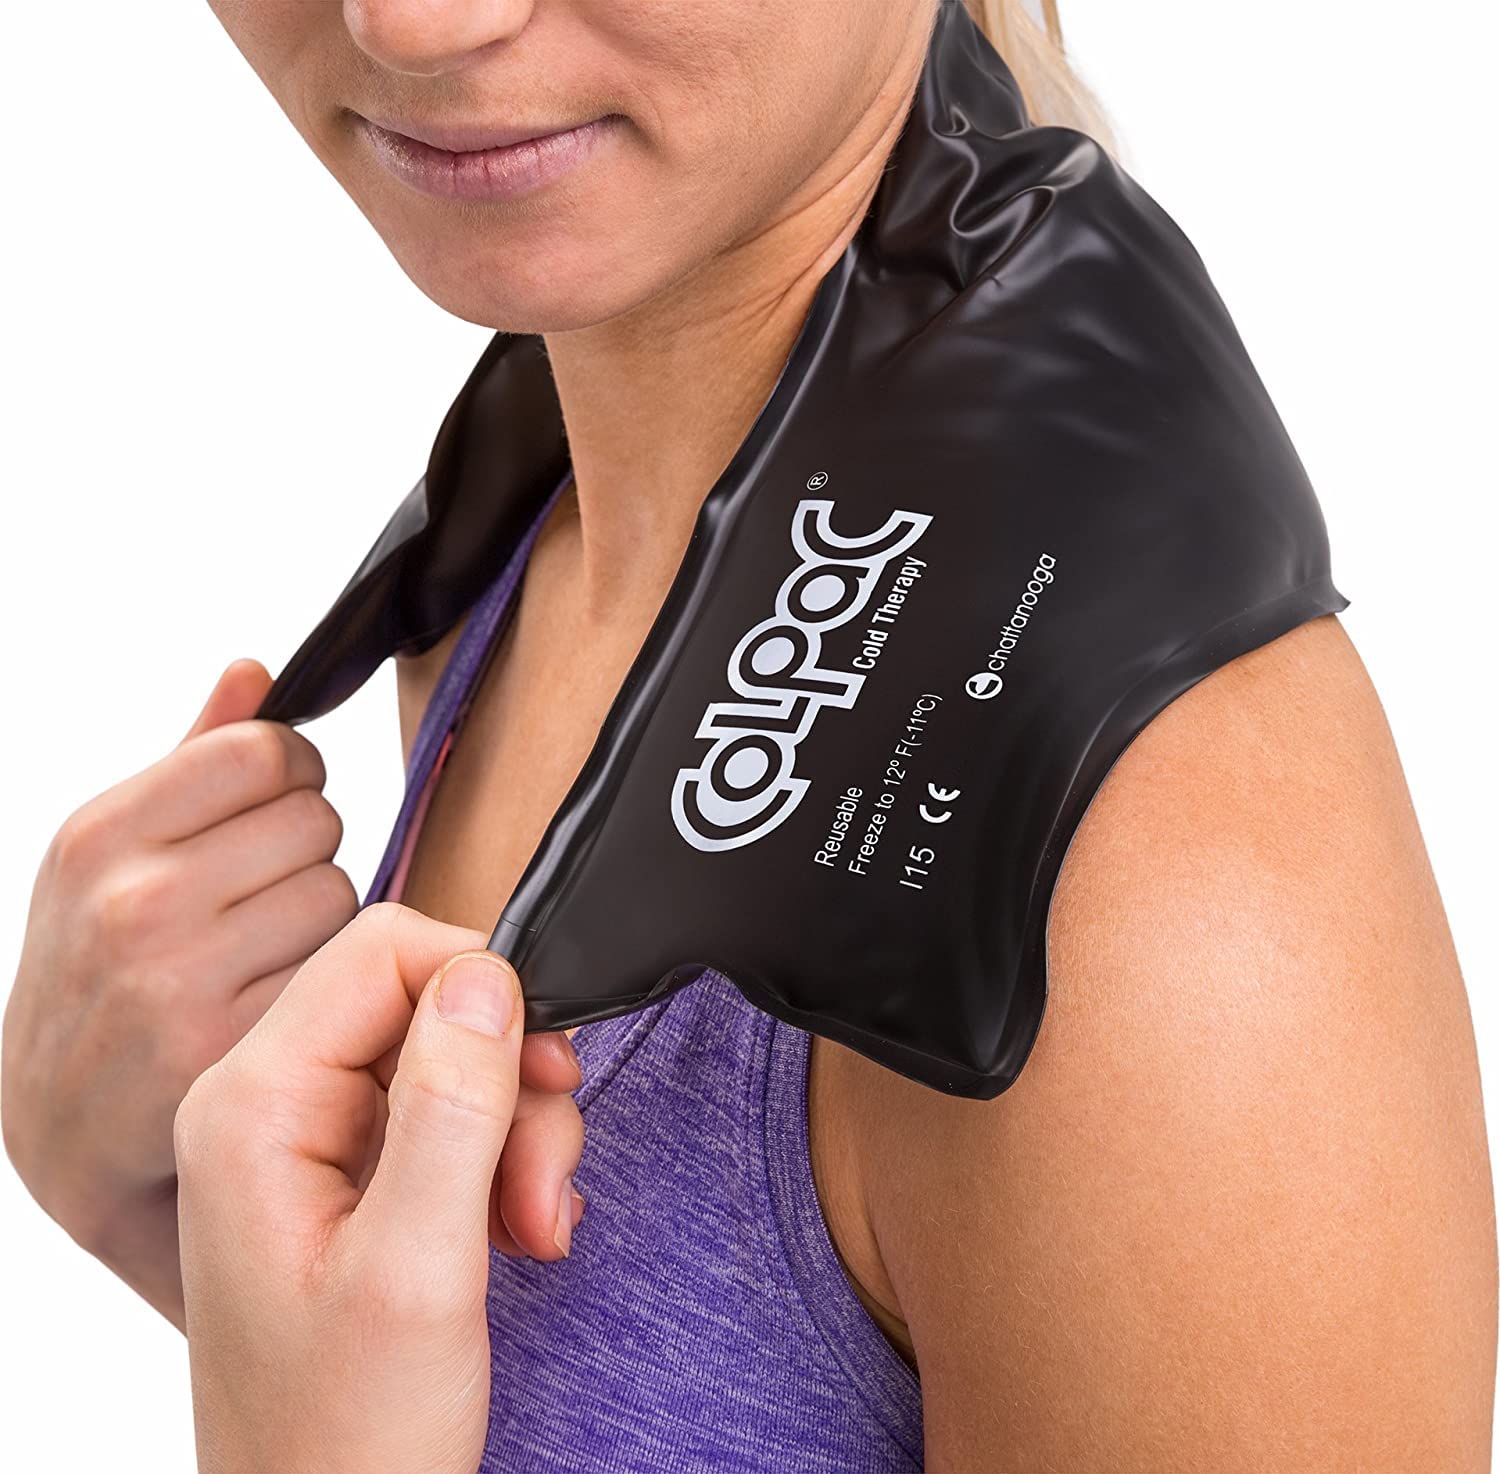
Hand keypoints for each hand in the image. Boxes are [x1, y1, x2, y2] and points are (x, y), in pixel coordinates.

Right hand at [2, 659, 357, 1325]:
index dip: (290, 776)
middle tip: (263, 898)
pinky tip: (279, 1001)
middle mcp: (132, 903)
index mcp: (101, 836)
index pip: (266, 751)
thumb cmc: (100, 971)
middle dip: (305, 850)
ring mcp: (180, 981)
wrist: (64, 1129)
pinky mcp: (232, 1050)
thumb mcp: (115, 854)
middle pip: (315, 819)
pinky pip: (340, 972)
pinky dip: (328, 982)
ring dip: (322, 917)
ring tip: (264, 952)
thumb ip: (193, 756)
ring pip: (340, 894)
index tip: (274, 809)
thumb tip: (255, 668)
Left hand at [174, 903, 585, 1473]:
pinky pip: (445, 1113)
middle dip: (510, 1081)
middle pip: (424, 1005)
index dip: (482, 986)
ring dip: (517, 1131)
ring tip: (534, 1224)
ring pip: (449, 1058)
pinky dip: (502, 1160)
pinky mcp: (348, 1176)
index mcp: (254, 1106)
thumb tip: (488, 974)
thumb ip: (450, 1107)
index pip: (382, 951)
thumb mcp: (420, 1267)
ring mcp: (307, 1142)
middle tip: (542, 1181)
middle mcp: (269, 1106)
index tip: (544, 1066)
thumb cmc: (348, 1438)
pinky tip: (517, 1226)